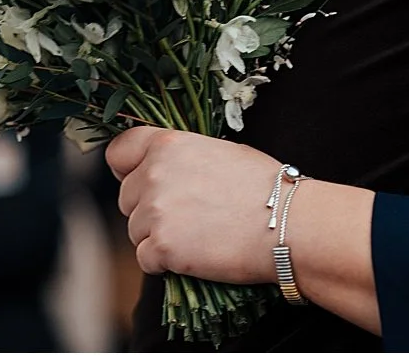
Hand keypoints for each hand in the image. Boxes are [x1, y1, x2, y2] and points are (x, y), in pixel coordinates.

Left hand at [105, 126, 286, 284]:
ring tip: (201, 236)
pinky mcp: (160, 247)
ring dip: (159, 237)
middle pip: (127, 197)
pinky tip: (198, 254)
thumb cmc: (270, 189)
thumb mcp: (226, 153)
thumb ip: (186, 159)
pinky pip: (146, 259)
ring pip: (135, 231)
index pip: (119, 152)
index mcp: (170, 145)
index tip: (141, 180)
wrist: (289, 225)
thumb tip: (171, 171)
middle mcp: (155, 174)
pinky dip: (166, 262)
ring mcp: (154, 212)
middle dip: (149, 209)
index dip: (126, 168)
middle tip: (190, 216)